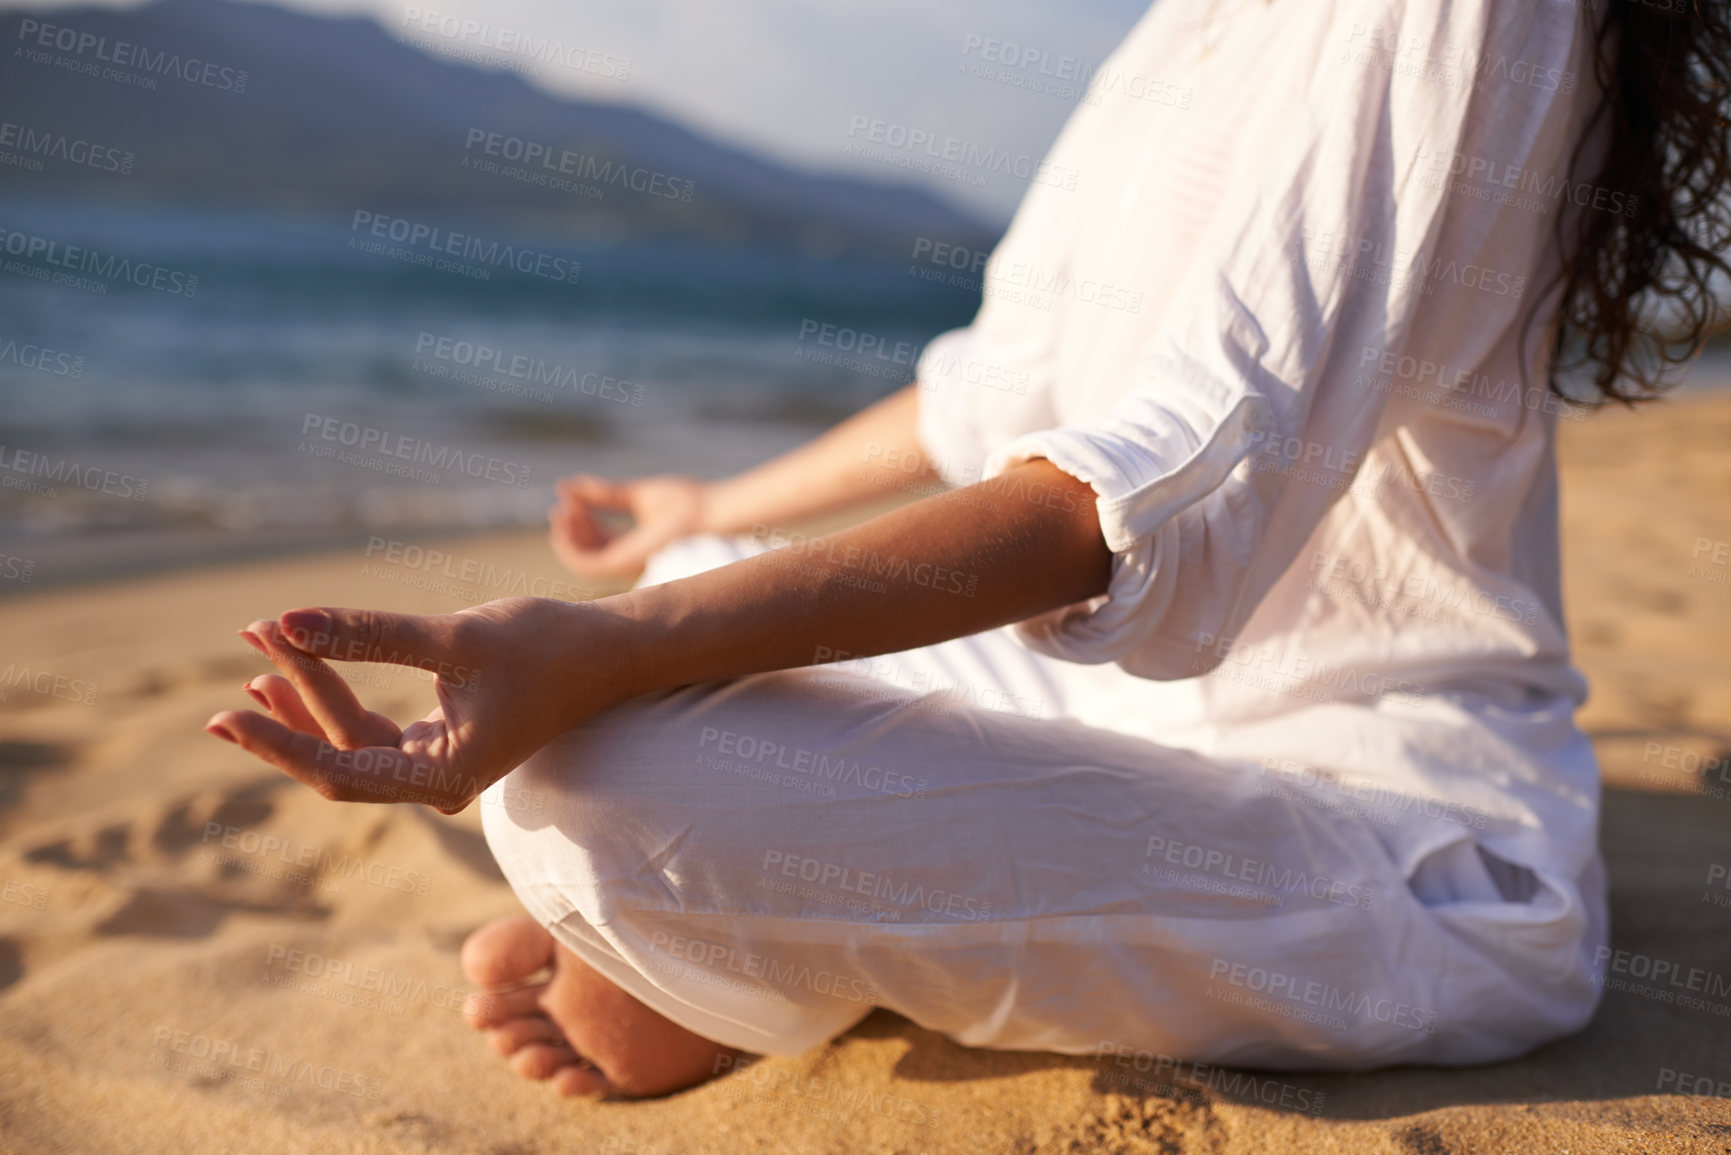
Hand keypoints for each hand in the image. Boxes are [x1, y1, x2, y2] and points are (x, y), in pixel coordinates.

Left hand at [204, 598, 634, 812]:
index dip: (277, 743)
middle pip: (336, 755)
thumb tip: (285, 622)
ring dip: (307, 696)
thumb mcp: (454, 637)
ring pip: (349, 740)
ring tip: (260, 651)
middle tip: (248, 647)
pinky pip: (370, 728)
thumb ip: (368, 635)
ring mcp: (437, 764)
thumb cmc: (547, 645)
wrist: (612, 651)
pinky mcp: (441, 740)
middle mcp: (434, 782)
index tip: (226, 713)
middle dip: (288, 705)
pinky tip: (299, 662)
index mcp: (443, 776)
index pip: (337, 773)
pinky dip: (335, 694)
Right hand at [548, 474, 708, 580]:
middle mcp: (632, 558)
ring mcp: (629, 564)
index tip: (569, 494)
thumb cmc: (689, 502)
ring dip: (567, 539)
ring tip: (559, 513)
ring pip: (585, 560)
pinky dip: (571, 550)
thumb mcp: (638, 493)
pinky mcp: (627, 564)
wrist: (714, 513)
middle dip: (572, 526)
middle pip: (591, 547)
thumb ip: (605, 494)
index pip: (600, 537)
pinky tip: (563, 528)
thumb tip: (569, 485)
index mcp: (638, 544)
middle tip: (561, 503)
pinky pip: (588, 565)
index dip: (582, 516)